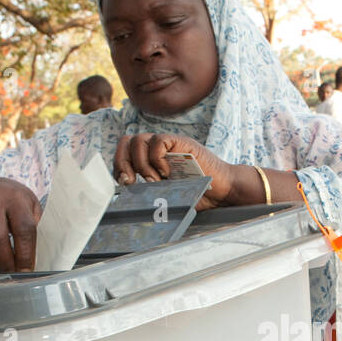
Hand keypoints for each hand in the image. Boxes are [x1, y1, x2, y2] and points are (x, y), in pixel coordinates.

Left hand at [113, 133, 234, 209]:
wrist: (222, 191)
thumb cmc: (197, 195)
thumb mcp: (165, 195)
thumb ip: (148, 192)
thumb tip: (127, 199)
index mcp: (151, 158)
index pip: (125, 150)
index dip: (119, 165)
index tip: (124, 183)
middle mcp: (158, 148)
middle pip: (126, 142)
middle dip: (122, 163)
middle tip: (130, 181)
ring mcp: (169, 143)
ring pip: (139, 141)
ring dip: (141, 164)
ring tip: (155, 180)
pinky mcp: (180, 142)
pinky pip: (158, 142)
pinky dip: (157, 159)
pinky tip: (167, 172)